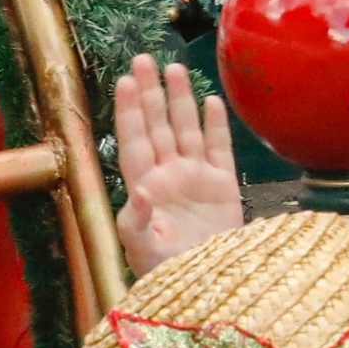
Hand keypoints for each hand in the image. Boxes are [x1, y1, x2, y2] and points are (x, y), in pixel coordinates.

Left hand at [112, 58, 242, 271]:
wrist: (208, 288)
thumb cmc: (169, 274)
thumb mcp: (144, 252)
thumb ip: (137, 222)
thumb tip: (139, 191)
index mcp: (145, 187)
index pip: (134, 140)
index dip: (129, 111)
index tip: (124, 81)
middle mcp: (168, 176)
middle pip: (157, 125)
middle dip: (150, 93)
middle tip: (144, 59)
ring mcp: (196, 179)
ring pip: (185, 130)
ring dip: (180, 100)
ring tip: (175, 69)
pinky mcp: (223, 186)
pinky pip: (218, 148)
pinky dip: (214, 126)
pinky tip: (211, 102)